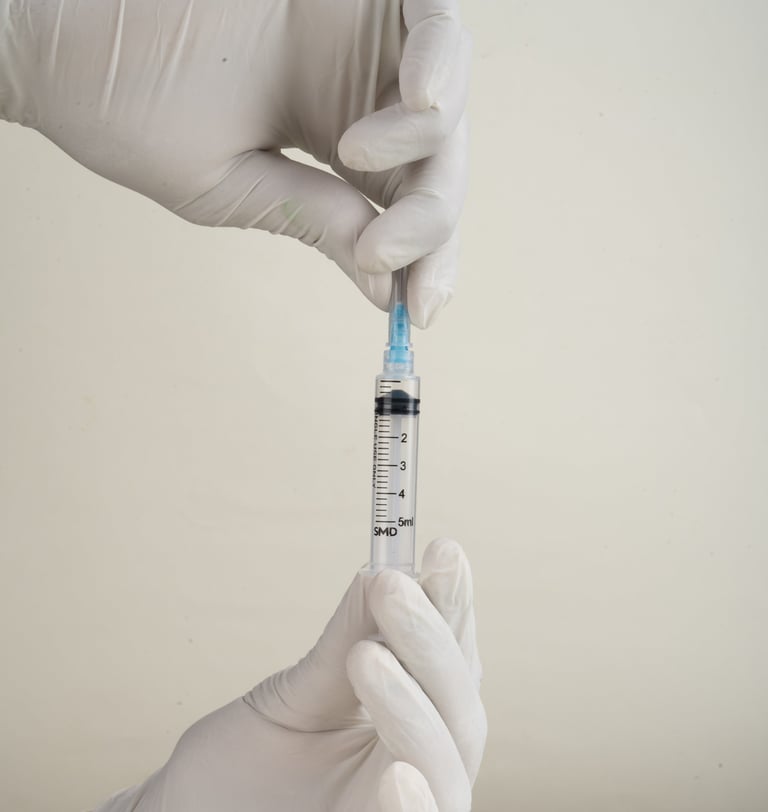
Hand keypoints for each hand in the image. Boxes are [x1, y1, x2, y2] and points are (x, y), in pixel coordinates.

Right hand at [0, 0, 469, 326]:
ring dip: (430, 149)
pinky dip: (437, 65)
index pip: (402, 211)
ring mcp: (363, 42)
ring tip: (358, 156)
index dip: (422, 260)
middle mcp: (359, 98)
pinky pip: (434, 24)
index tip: (415, 311)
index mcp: (331, 148)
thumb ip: (316, 220)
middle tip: (385, 254)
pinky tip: (415, 103)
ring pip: (446, 107)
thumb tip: (388, 285)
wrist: (61, 28)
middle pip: (436, 169)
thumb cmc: (130, 106)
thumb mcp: (232, 187)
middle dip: (429, 222)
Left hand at [94, 539, 485, 811]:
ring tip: (366, 655)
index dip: (451, 606)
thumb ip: (346, 640)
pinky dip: (416, 805)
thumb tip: (382, 572)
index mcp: (414, 721)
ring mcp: (408, 806)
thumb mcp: (297, 693)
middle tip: (393, 586)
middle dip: (429, 641)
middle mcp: (423, 765)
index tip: (441, 552)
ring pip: (443, 761)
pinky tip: (398, 773)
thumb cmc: (246, 768)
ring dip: (410, 703)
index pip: (448, 657)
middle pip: (457, 705)